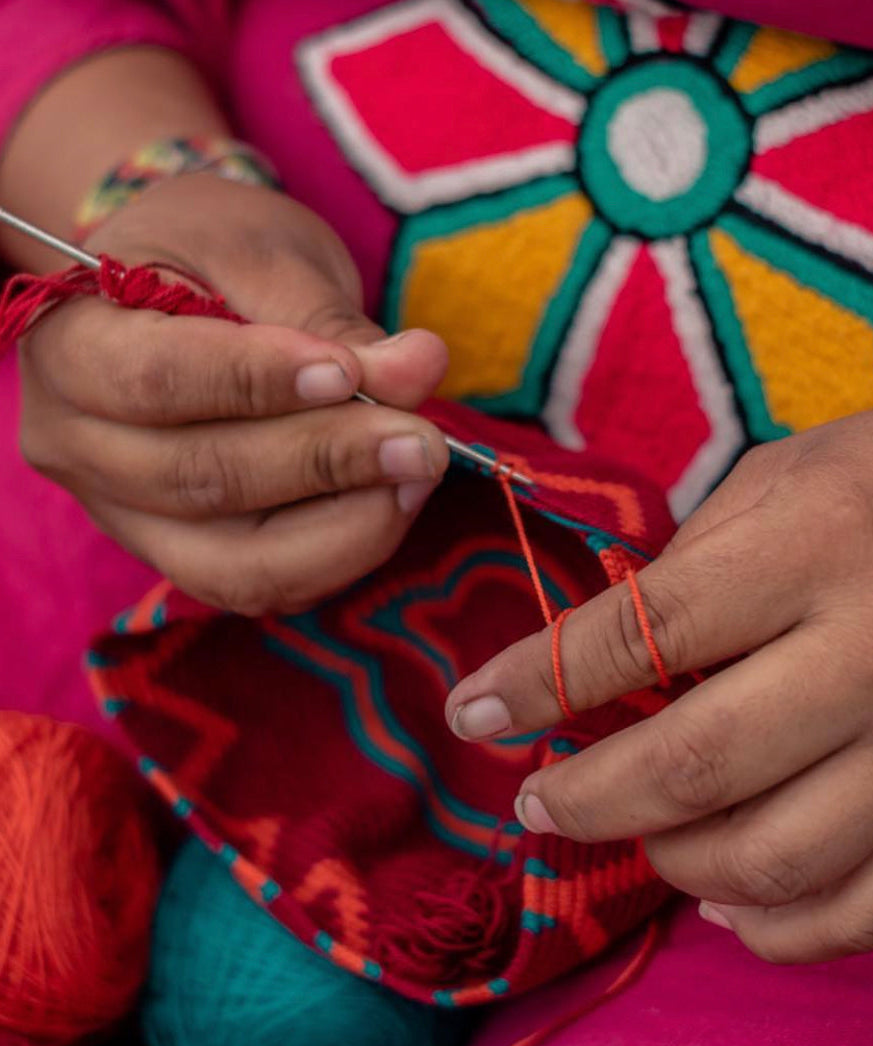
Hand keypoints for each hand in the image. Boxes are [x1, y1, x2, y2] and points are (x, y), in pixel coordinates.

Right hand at [17, 173, 449, 613]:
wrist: (185, 290)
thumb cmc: (214, 256)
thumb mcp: (264, 253)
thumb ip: (333, 319)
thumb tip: (418, 369)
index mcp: (70, 347)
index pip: (156, 380)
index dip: (258, 382)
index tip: (350, 371)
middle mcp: (81, 449)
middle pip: (203, 480)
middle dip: (327, 462)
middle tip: (422, 439)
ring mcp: (131, 519)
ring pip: (236, 563)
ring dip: (346, 526)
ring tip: (418, 470)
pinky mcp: (190, 557)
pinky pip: (267, 585)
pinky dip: (341, 553)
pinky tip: (394, 501)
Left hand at [445, 395, 872, 962]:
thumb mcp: (805, 468)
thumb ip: (704, 553)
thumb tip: (618, 641)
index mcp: (818, 546)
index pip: (642, 633)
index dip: (536, 680)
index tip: (475, 708)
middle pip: (692, 766)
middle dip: (583, 797)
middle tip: (537, 799)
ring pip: (769, 858)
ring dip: (669, 863)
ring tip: (634, 832)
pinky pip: (864, 909)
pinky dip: (775, 927)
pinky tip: (727, 898)